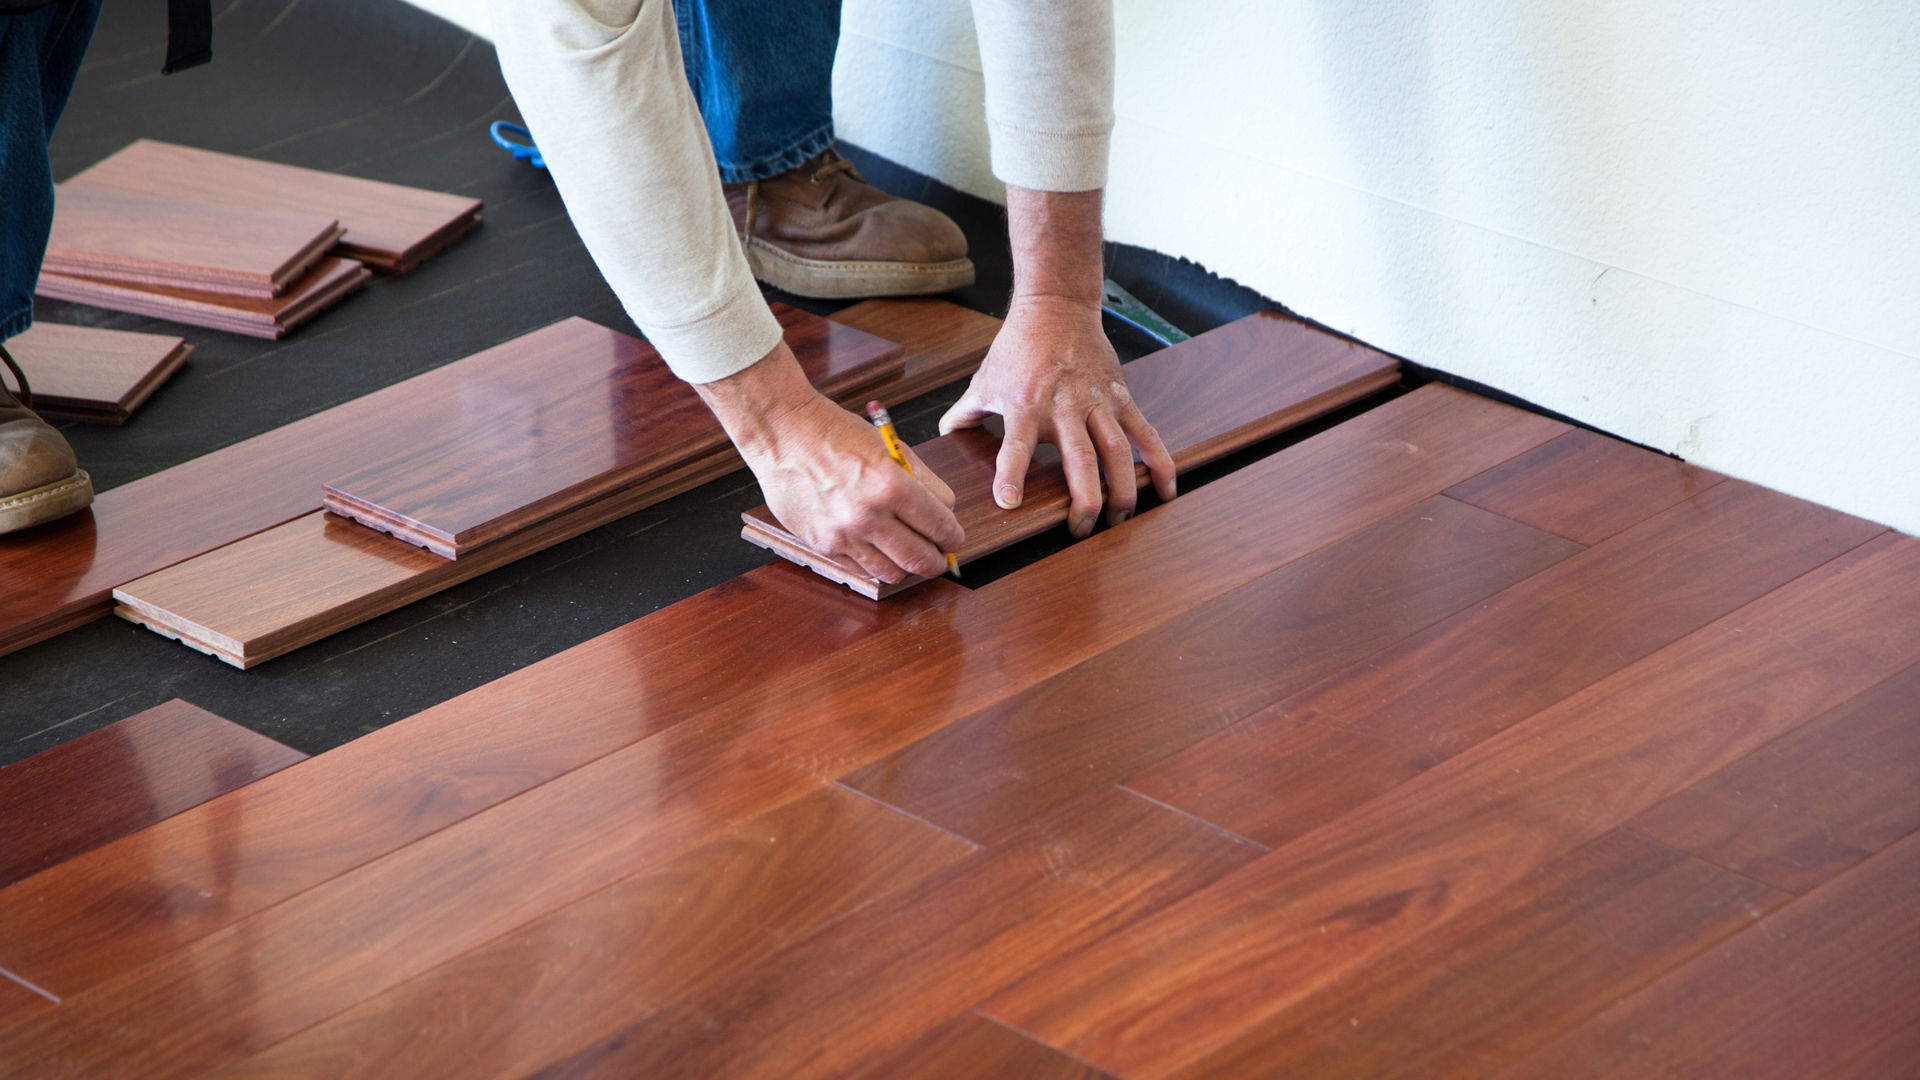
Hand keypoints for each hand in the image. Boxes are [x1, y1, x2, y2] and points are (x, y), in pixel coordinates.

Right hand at [699, 341, 961, 582]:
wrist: (784, 434)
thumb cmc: (837, 434)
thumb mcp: (892, 448)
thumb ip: (924, 482)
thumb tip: (946, 513)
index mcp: (891, 485)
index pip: (942, 527)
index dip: (954, 537)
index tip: (953, 538)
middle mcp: (868, 515)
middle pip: (921, 560)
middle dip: (938, 561)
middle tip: (940, 556)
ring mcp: (843, 534)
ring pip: (893, 573)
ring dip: (907, 566)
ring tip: (908, 552)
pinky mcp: (823, 544)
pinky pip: (862, 568)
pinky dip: (876, 562)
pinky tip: (877, 547)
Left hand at [940, 296, 1175, 536]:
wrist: (1056, 307)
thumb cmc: (1017, 348)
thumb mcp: (982, 380)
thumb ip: (962, 415)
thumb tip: (942, 439)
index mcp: (1025, 406)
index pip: (1016, 446)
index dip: (1011, 474)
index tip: (1010, 503)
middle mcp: (1064, 407)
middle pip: (1079, 459)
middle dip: (1084, 499)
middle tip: (1081, 529)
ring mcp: (1096, 402)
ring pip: (1118, 451)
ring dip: (1123, 489)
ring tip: (1121, 518)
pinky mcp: (1121, 397)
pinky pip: (1144, 433)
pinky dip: (1159, 462)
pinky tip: (1165, 490)